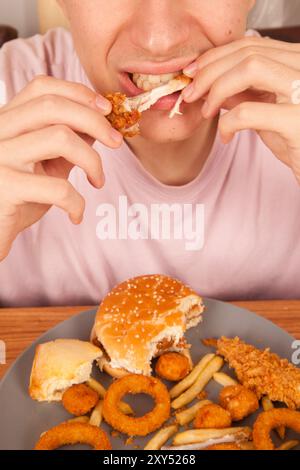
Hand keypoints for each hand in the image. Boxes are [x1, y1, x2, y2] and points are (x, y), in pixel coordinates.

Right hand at [0, 75, 122, 260]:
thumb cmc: (19, 199)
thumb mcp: (45, 165)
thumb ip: (67, 143)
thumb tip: (101, 123)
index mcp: (7, 121)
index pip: (41, 87)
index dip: (78, 92)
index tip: (106, 109)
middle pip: (53, 106)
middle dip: (95, 121)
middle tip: (117, 142)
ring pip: (60, 138)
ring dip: (92, 160)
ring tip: (98, 181)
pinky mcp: (5, 186)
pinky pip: (57, 187)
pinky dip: (77, 202)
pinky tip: (76, 214)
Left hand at [183, 36, 299, 182]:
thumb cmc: (296, 140)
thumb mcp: (267, 111)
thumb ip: (243, 93)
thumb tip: (209, 82)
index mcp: (298, 61)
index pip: (252, 44)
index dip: (216, 56)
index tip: (193, 73)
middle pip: (248, 52)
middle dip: (209, 72)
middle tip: (189, 94)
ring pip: (250, 68)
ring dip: (217, 88)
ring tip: (206, 111)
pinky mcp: (297, 121)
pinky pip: (249, 111)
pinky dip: (227, 123)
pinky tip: (225, 137)